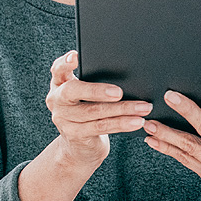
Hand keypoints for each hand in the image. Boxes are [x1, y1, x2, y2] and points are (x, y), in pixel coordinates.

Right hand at [45, 51, 151, 165]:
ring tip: (143, 108)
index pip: (58, 70)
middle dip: (97, 90)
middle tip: (119, 92)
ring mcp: (64, 119)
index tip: (76, 56)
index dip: (65, 63)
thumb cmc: (88, 110)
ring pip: (94, 112)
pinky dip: (122, 123)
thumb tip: (125, 73)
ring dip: (122, 109)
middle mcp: (57, 101)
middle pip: (74, 91)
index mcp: (60, 84)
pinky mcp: (75, 135)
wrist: (80, 145)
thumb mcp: (86, 95)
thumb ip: (94, 81)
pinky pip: (102, 127)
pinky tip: (137, 121)